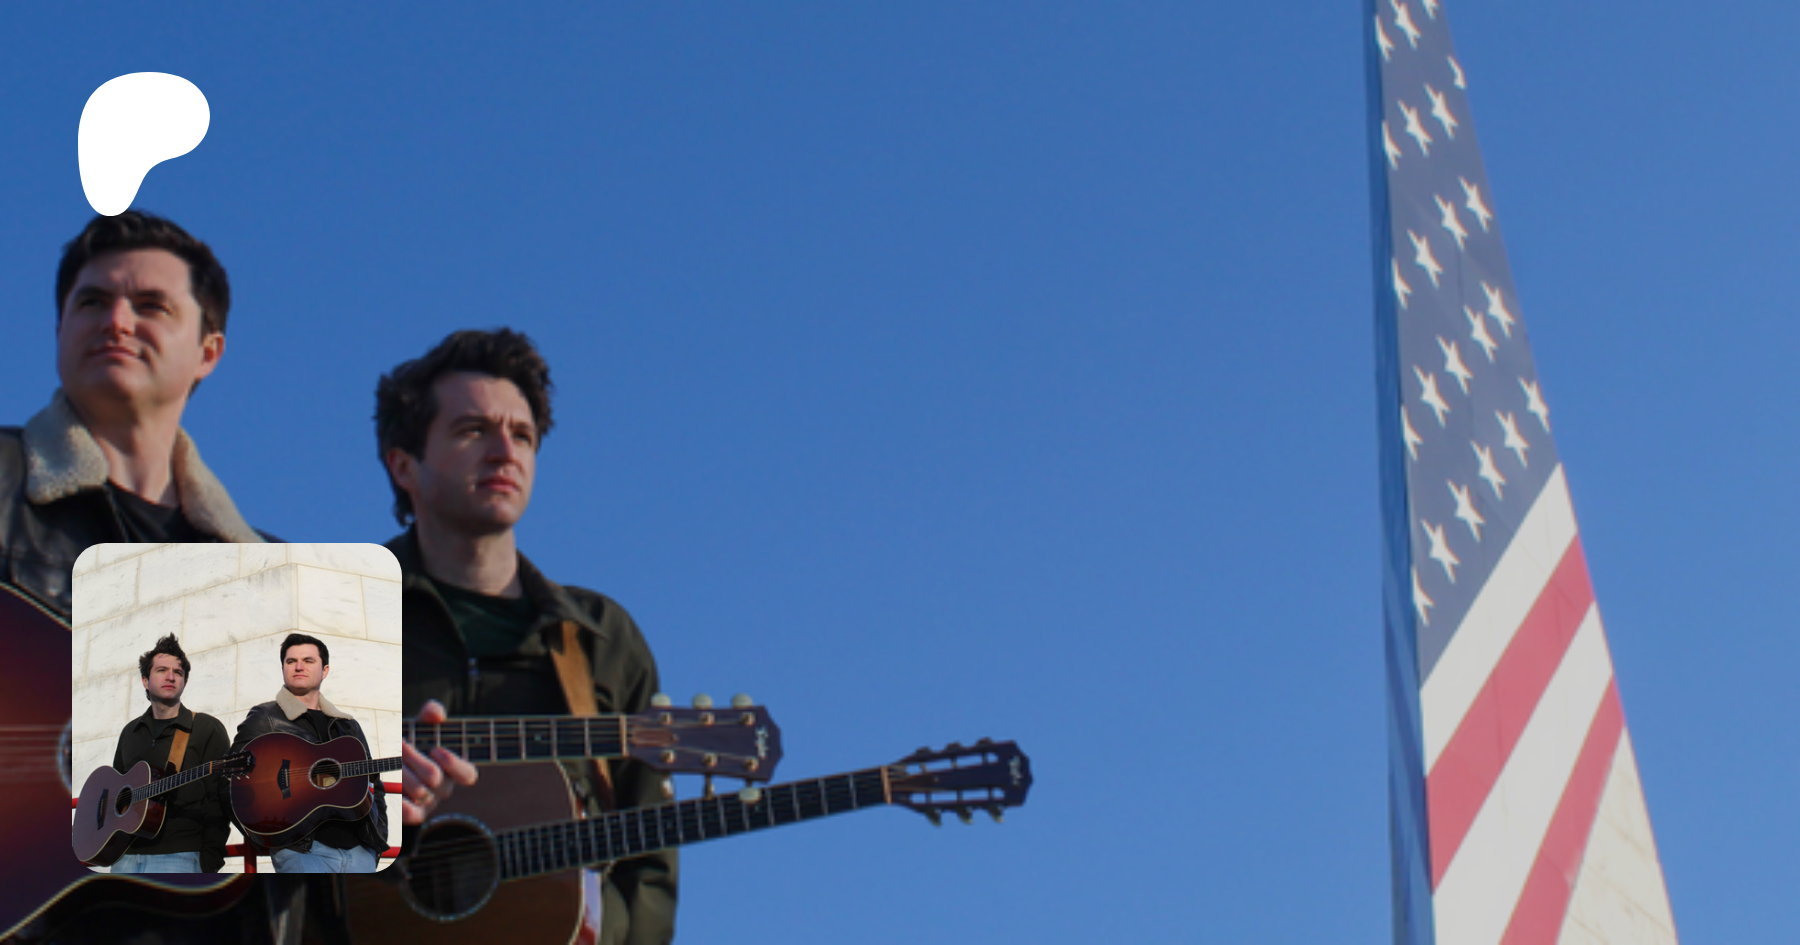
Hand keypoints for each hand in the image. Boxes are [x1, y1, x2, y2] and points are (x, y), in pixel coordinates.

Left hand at [401, 699, 477, 824]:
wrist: (395, 761)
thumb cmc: (416, 742)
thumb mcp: (424, 725)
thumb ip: (433, 713)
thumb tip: (436, 714)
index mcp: (456, 769)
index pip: (468, 775)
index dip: (453, 763)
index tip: (435, 749)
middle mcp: (446, 787)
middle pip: (433, 776)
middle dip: (413, 757)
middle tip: (401, 744)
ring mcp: (431, 802)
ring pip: (418, 789)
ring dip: (401, 770)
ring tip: (391, 758)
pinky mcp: (414, 813)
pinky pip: (412, 814)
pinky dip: (403, 806)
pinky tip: (392, 790)